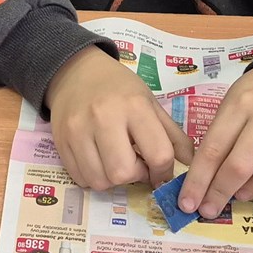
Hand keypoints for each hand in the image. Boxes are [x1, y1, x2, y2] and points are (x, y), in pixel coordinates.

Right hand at [44, 47, 191, 191]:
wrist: (75, 72)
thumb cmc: (119, 88)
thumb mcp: (149, 103)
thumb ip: (172, 135)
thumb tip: (192, 165)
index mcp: (134, 106)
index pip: (158, 154)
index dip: (164, 172)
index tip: (161, 171)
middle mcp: (104, 118)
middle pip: (123, 173)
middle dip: (135, 176)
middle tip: (136, 165)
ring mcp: (78, 131)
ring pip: (100, 181)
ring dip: (113, 180)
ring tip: (116, 162)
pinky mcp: (60, 142)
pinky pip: (80, 178)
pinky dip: (93, 177)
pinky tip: (99, 161)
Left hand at [179, 62, 252, 218]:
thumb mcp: (235, 101)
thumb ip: (221, 136)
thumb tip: (204, 181)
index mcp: (242, 104)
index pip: (213, 148)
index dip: (198, 181)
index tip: (187, 204)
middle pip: (242, 165)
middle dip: (220, 193)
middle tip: (209, 209)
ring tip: (245, 192)